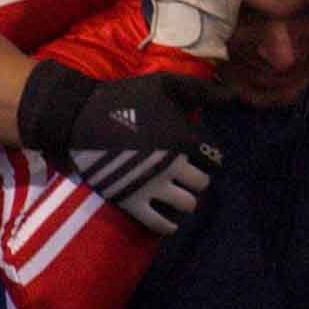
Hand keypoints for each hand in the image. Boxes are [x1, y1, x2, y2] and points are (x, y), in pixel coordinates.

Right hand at [16, 58, 232, 234]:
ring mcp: (153, 185)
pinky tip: (168, 219)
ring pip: (187, 205)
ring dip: (185, 200)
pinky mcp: (131, 200)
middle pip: (202, 184)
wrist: (77, 115)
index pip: (214, 159)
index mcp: (184, 139)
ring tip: (176, 194)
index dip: (208, 157)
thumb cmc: (125, 96)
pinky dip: (168, 224)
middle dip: (196, 179)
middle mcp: (174, 165)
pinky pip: (160, 224)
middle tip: (186, 175)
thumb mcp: (165, 84)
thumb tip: (231, 96)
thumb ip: (201, 90)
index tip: (198, 155)